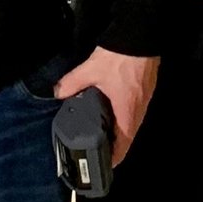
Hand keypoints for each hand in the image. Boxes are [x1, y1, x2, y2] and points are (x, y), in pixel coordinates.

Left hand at [55, 48, 158, 165]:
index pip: (124, 144)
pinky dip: (123, 118)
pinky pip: (134, 111)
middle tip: (95, 150)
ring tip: (100, 134)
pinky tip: (110, 112)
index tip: (103, 166)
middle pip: (128, 136)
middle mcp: (139, 109)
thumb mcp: (91, 70)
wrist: (140, 34)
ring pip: (132, 123)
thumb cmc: (119, 58)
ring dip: (119, 131)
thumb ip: (72, 83)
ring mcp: (144, 99)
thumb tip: (57, 93)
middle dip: (114, 146)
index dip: (114, 158)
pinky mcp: (145, 89)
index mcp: (127, 111)